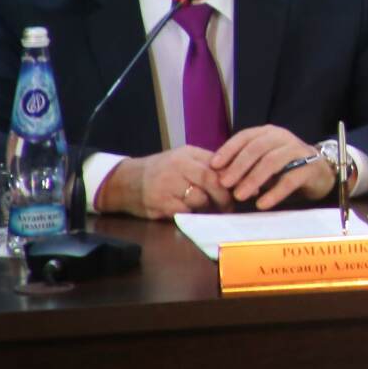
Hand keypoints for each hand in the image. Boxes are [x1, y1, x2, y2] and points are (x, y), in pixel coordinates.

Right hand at [97, 146, 232, 219]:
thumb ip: (207, 164)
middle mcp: (178, 166)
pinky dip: (190, 214)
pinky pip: (185, 211)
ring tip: (208, 209)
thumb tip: (237, 175)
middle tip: (229, 206)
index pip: (217, 165)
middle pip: (211, 181)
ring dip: (207, 207)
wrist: (125, 181)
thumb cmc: (161, 170)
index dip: (232, 179)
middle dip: (224, 196)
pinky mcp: (160, 203)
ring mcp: (167, 185)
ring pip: (200, 199)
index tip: (242, 189)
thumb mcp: (183, 159)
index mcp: (187, 154)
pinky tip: (188, 212)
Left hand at [210, 125, 337, 208]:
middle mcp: (283, 138)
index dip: (228, 150)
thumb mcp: (263, 161)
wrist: (320, 172)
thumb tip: (219, 176)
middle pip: (257, 148)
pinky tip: (262, 204)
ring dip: (253, 179)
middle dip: (238, 166)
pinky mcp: (311, 168)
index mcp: (268, 133)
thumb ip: (244, 165)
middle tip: (224, 184)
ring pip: (273, 161)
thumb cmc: (285, 167)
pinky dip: (274, 193)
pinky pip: (290, 179)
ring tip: (240, 196)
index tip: (214, 166)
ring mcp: (299, 151)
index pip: (245, 136)